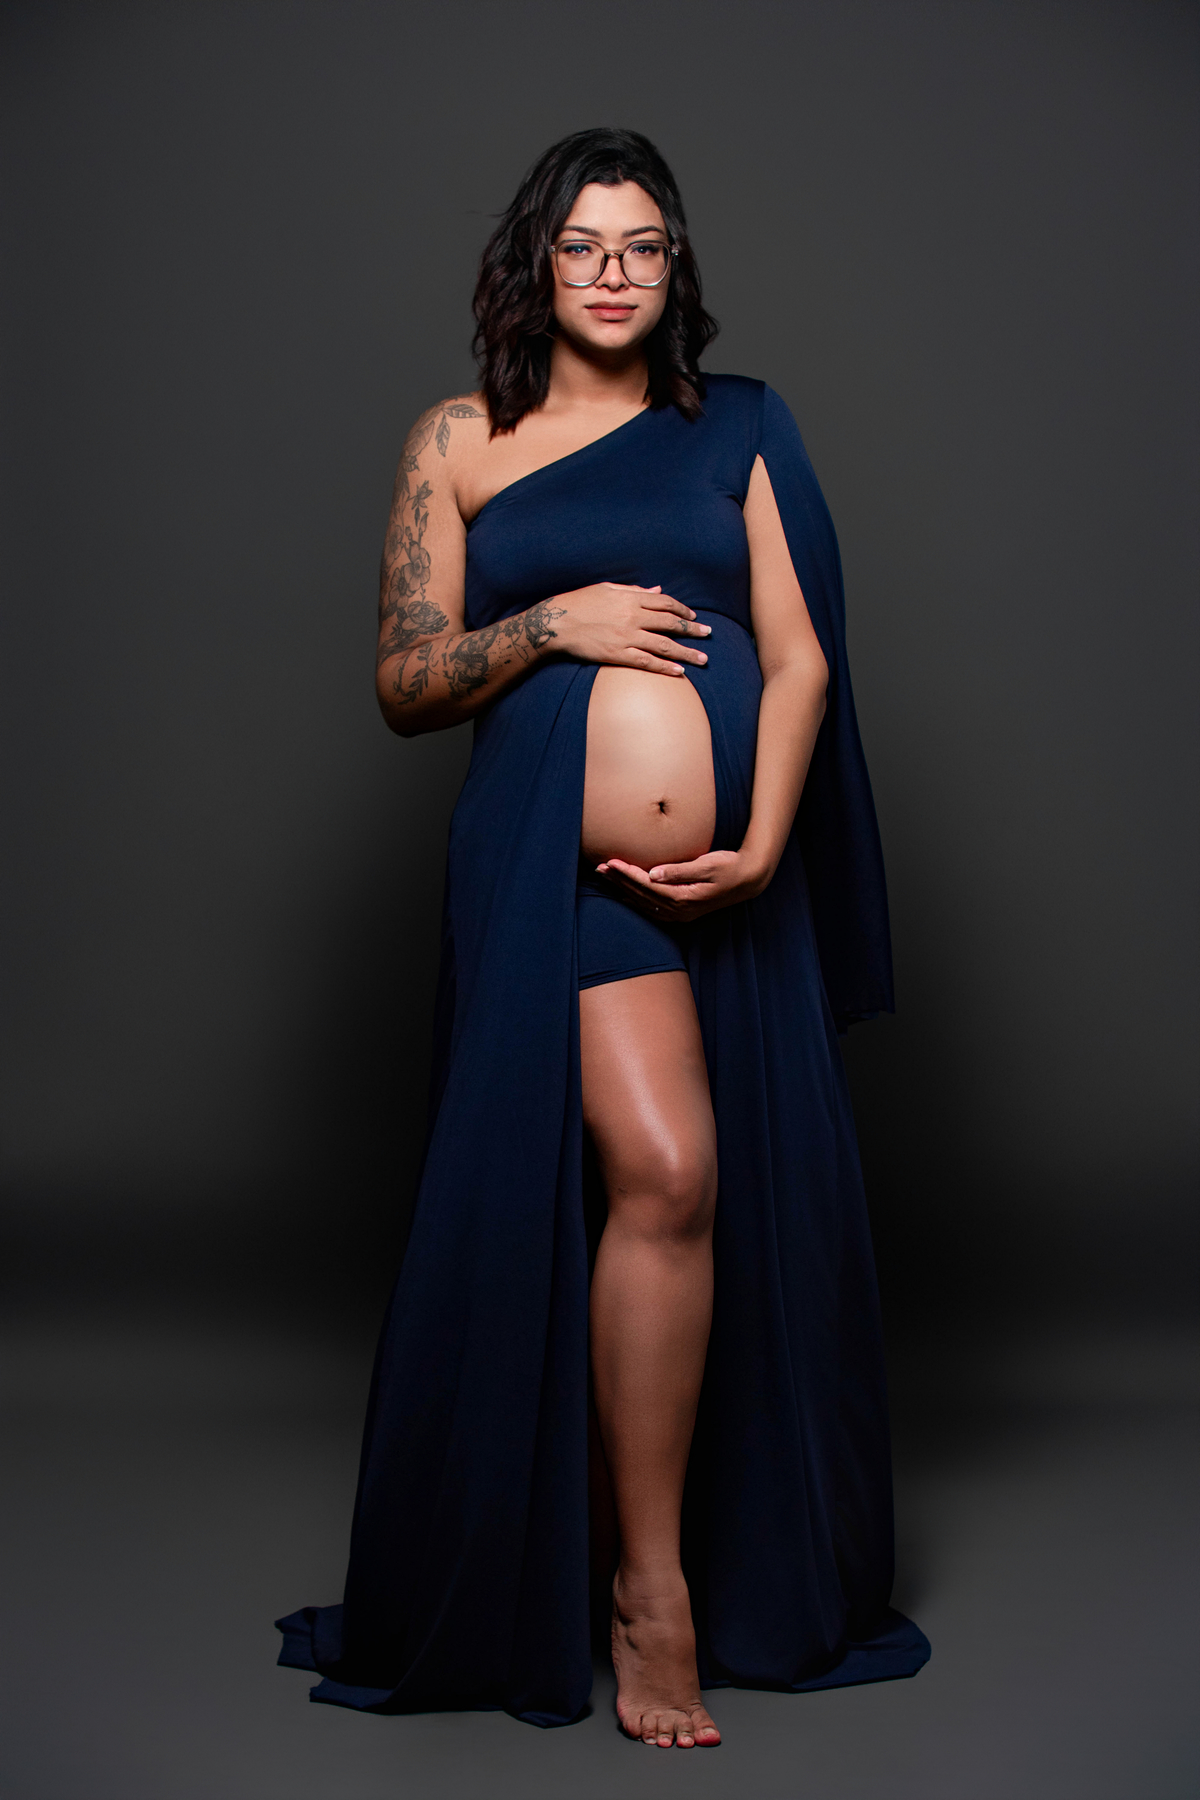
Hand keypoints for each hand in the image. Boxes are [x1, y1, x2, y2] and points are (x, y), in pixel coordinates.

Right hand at [547, 583, 710, 674]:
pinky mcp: (618, 655)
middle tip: (708, 634)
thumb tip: (657, 590)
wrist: (555, 623)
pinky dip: (665, 667)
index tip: (693, 616)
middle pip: (671, 624)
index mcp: (630, 598)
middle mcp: (633, 617)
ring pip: (664, 646)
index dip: (682, 609)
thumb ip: (634, 590)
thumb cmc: (579, 602)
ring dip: (687, 652)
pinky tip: (679, 672)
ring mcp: (627, 637)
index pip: (665, 603)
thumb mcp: (607, 588)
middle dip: (692, 629)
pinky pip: (647, 662)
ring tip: (703, 659)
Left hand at [595, 848, 771, 922]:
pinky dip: (636, 900)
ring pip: (643, 903)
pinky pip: (651, 908)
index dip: (627, 874)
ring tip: (606, 877)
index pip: (647, 886)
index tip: (611, 862)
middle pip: (641, 895)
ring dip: (623, 890)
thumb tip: (653, 873)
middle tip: (600, 867)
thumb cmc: (729, 867)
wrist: (748, 880)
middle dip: (619, 881)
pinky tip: (624, 893)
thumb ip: (680, 870)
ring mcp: (680, 914)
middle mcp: (679, 910)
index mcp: (683, 898)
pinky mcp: (682, 911)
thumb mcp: (707, 865)